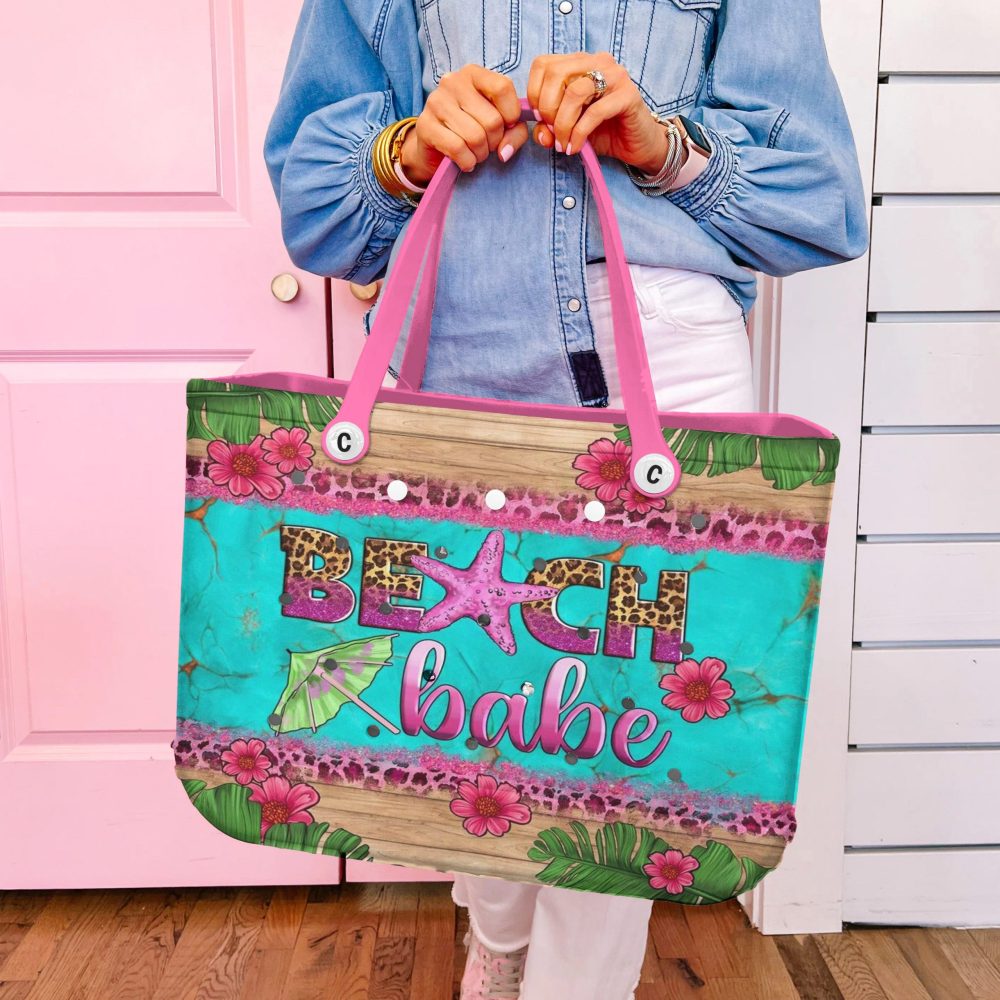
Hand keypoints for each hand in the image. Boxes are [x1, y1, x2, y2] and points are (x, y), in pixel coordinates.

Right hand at [400, 65, 529, 182]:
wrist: (434, 149)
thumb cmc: (472, 131)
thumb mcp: (500, 126)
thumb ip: (515, 132)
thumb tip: (505, 151)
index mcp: (473, 74)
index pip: (503, 88)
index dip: (512, 114)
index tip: (506, 126)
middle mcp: (452, 82)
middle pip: (492, 119)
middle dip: (495, 142)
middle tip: (486, 145)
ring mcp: (436, 102)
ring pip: (476, 137)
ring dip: (480, 154)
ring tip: (475, 153)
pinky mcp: (425, 125)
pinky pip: (458, 149)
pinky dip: (467, 161)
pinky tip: (465, 161)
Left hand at [526, 52, 670, 173]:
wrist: (637, 145)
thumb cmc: (602, 132)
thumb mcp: (568, 130)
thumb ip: (549, 128)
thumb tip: (540, 132)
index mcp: (579, 63)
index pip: (543, 64)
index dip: (534, 93)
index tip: (539, 118)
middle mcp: (597, 62)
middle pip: (555, 74)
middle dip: (546, 108)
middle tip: (552, 132)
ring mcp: (615, 75)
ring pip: (574, 92)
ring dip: (563, 123)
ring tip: (563, 143)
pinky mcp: (628, 95)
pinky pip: (595, 112)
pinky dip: (579, 133)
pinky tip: (575, 147)